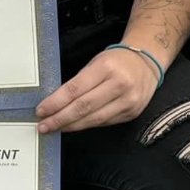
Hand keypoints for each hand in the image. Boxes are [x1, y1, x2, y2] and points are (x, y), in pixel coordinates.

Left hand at [35, 47, 160, 134]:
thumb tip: (56, 103)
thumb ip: (79, 82)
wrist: (147, 63)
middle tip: (44, 126)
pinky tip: (75, 126)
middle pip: (83, 107)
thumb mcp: (97, 62)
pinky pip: (105, 123)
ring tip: (56, 128)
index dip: (56, 102)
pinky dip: (87, 125)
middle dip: (60, 119)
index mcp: (106, 67)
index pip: (75, 89)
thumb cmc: (117, 61)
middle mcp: (119, 85)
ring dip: (71, 126)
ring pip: (94, 119)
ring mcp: (128, 101)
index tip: (41, 110)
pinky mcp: (132, 113)